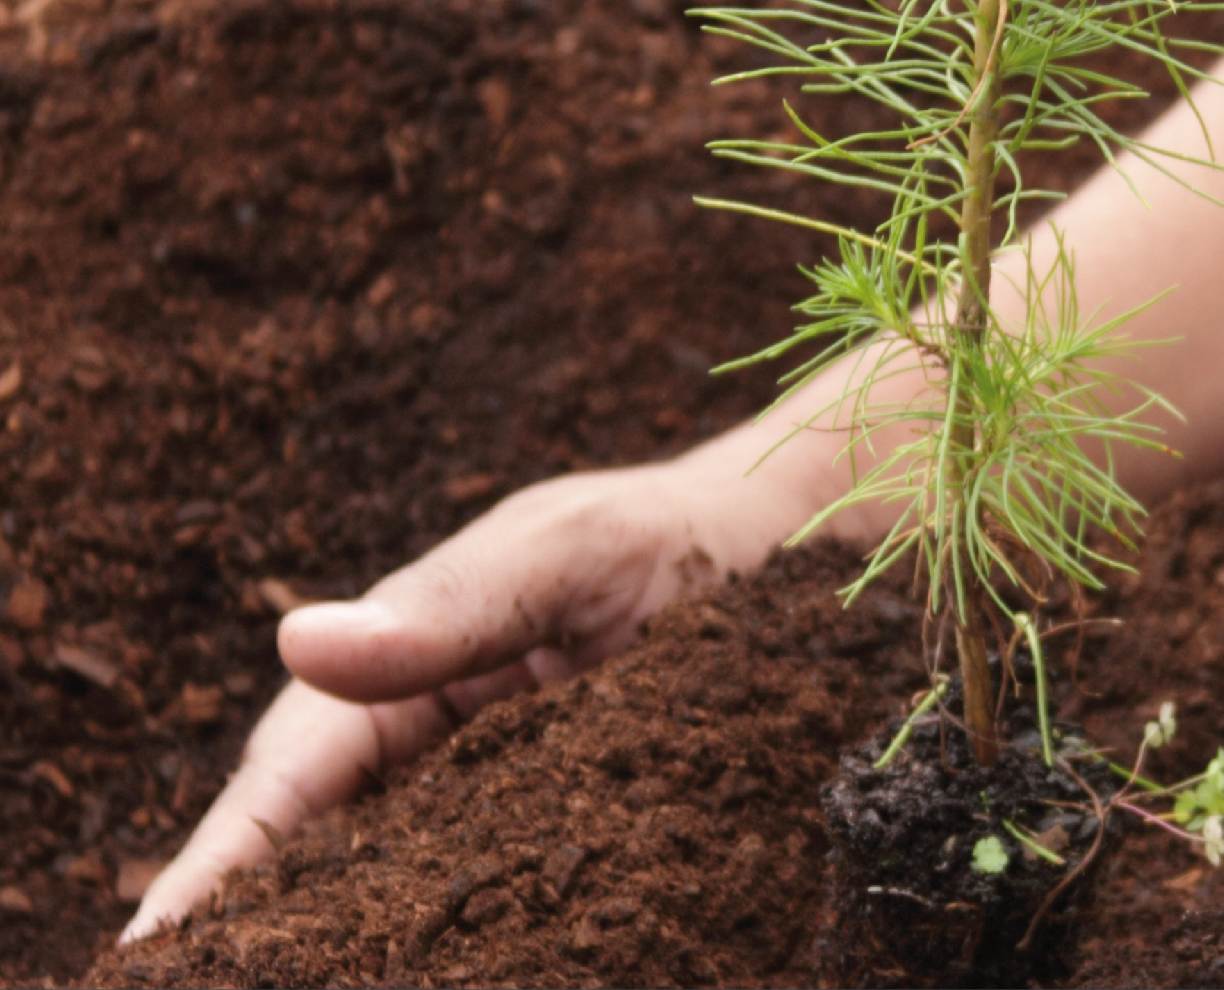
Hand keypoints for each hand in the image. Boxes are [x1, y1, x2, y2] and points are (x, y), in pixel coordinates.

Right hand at [123, 431, 836, 941]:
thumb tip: (301, 642)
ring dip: (363, 947)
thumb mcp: (571, 549)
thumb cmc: (683, 537)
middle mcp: (445, 747)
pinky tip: (473, 980)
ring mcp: (512, 801)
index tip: (158, 942)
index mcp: (410, 668)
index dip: (221, 861)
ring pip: (410, 893)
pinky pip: (511, 904)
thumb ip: (456, 603)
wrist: (807, 561)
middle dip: (269, 931)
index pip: (293, 775)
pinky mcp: (584, 839)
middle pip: (330, 855)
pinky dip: (471, 950)